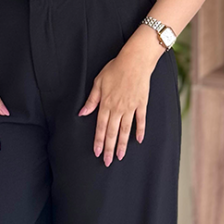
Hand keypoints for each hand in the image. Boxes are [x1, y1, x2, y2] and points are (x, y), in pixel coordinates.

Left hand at [77, 28, 161, 165]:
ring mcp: (130, 107)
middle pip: (112, 132)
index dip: (98, 141)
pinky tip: (138, 140)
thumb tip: (82, 113)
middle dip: (109, 148)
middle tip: (107, 162)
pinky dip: (140, 131)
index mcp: (105, 103)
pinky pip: (141, 121)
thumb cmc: (115, 69)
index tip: (97, 152)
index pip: (100, 127)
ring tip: (120, 156)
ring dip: (122, 144)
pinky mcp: (141, 104)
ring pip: (125, 130)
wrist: (135, 61)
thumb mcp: (98, 82)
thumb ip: (91, 100)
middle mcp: (118, 108)